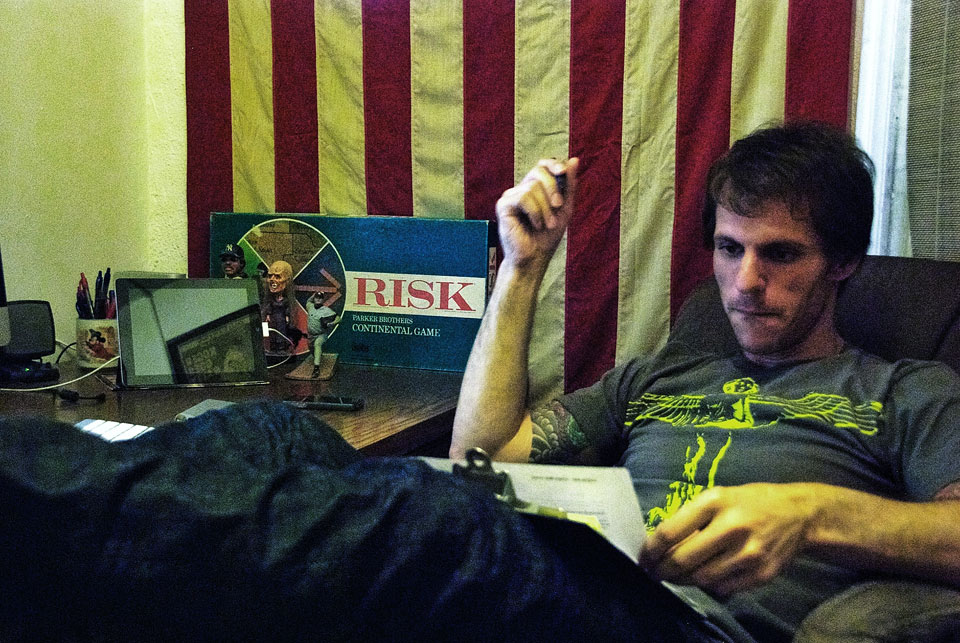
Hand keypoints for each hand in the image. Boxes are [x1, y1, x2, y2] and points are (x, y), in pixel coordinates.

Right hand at [495, 158, 577, 269]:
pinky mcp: (503, 205)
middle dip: (553, 187)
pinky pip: (523, 197)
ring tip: (546, 224)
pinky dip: (534, 212)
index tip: (563, 172)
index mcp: (534, 188)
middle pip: (538, 170)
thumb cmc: (547, 237)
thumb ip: (568, 185)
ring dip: (545, 208)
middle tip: (558, 206)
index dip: (553, 164)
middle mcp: (521, 189)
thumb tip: (574, 159)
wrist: (534, 258)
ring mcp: (510, 196)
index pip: (543, 165)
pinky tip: (535, 225)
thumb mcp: (564, 208)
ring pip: (532, 187)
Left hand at [640, 483, 817, 595]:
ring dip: (683, 580)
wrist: (799, 515)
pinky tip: (705, 577)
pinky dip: (708, 585)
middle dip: (662, 570)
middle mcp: (732, 526)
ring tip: (676, 575)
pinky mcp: (761, 574)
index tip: (643, 558)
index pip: (671, 531)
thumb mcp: (719, 496)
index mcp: (715, 501)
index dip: (651, 549)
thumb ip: (691, 517)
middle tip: (654, 573)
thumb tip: (659, 542)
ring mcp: (748, 553)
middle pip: (683, 559)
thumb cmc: (750, 503)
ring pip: (701, 578)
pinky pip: (723, 588)